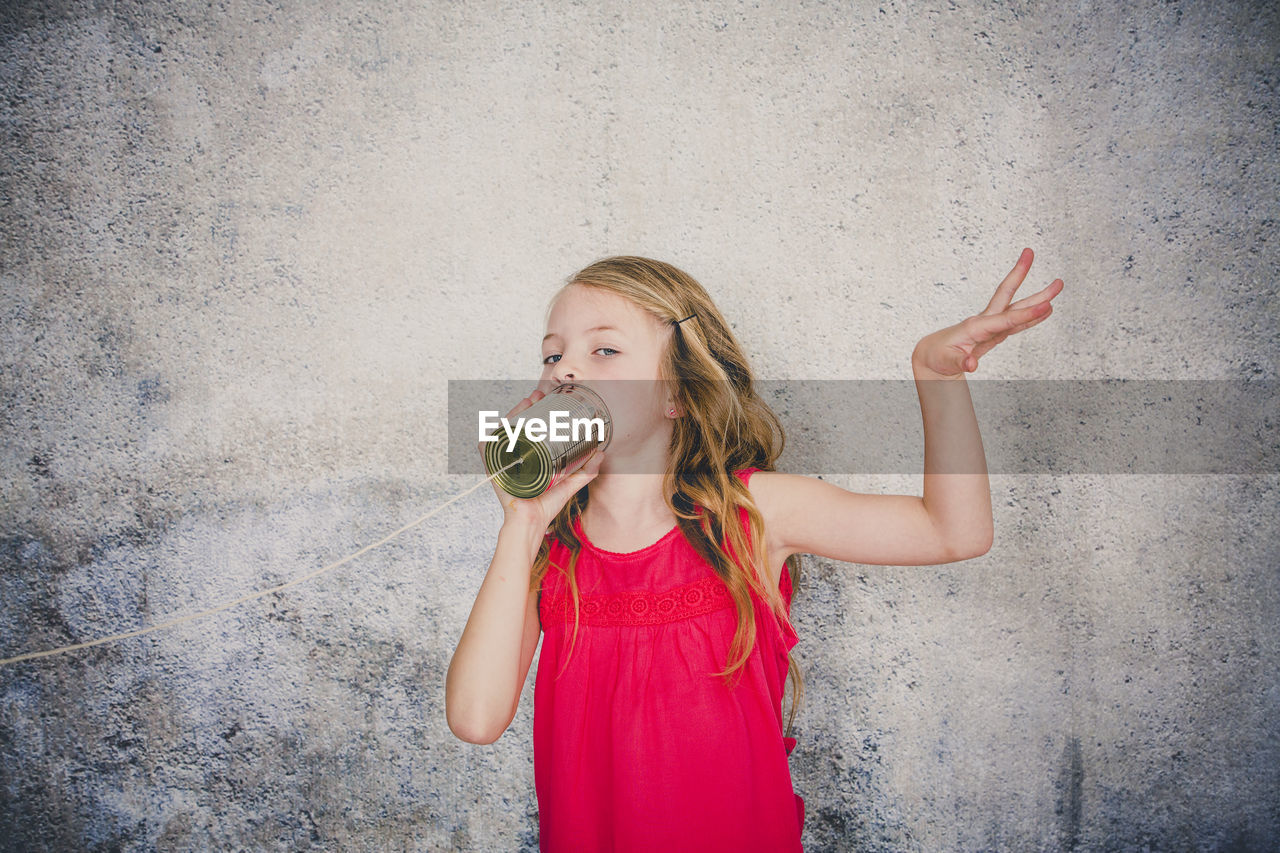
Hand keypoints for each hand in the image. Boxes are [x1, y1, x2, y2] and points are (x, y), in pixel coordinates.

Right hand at [478, 388, 604, 532]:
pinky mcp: (494, 468)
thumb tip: (601, 453)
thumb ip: (585, 471)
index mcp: (529, 457)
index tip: (547, 399)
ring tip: (526, 403)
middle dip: (526, 407)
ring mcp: (503, 461)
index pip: (531, 429)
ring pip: (504, 430)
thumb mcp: (569, 484)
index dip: (537, 412)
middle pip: (517, 425)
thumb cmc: (545, 506)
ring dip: (513, 413)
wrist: (531, 523)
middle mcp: (514, 456)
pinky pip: (488, 447)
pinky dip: (492, 433)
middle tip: (537, 396)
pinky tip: (503, 423)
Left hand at [911, 248, 1062, 377]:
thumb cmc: (938, 357)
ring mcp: (991, 325)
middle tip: (1030, 252)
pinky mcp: (995, 333)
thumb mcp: (946, 362)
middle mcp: (985, 321)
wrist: (932, 356)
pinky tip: (1046, 310)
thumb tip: (972, 365)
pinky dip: (1032, 317)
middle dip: (1019, 273)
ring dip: (1037, 296)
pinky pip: (1017, 322)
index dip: (1027, 314)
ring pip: (1017, 307)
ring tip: (1057, 285)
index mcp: (975, 326)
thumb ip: (960, 362)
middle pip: (1007, 295)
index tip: (1047, 306)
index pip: (1006, 319)